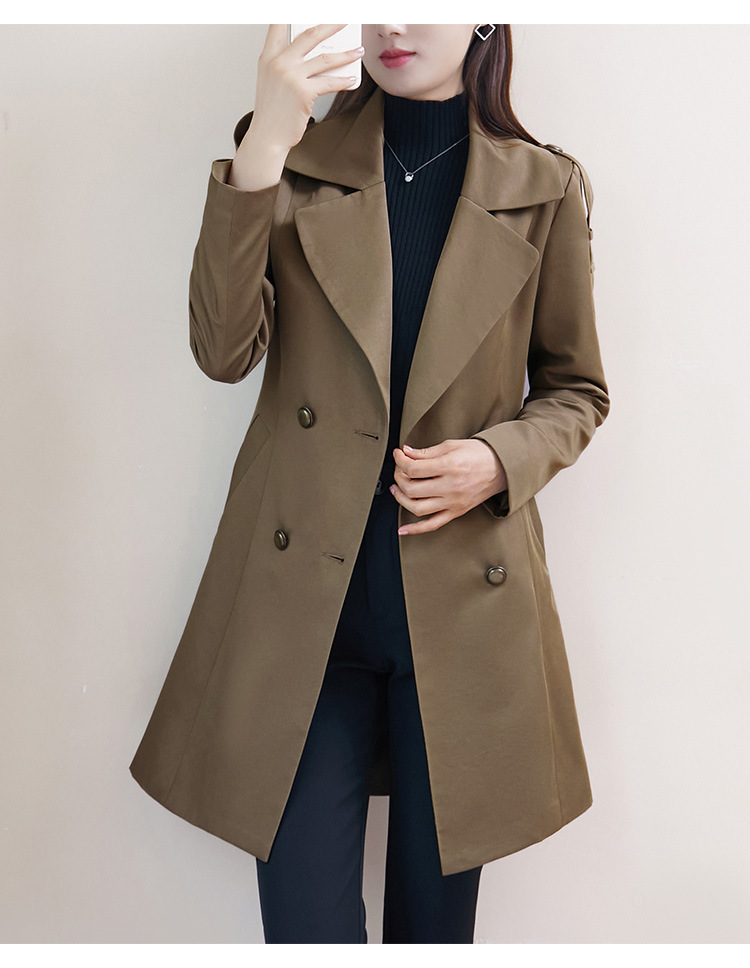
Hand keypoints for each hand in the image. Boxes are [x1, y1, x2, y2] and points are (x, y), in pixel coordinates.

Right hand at [249, 24, 364, 153]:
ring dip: (346, 55)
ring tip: (358, 51)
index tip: (304, 8)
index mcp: (268, 56)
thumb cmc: (272, 111)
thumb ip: (285, 63)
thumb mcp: (272, 80)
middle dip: (332, 25)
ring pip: (325, 59)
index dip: (292, 13)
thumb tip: (313, 55)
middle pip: (310, 34)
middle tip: (345, 20)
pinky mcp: (303, 92)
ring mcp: (291, 76)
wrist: (267, 137)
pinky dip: (344, 81)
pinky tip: (352, 80)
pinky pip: (330, 82)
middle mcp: (279, 62)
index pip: (279, 25)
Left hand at [390, 439, 507, 535]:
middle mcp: (450, 487)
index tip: (398, 455)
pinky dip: (415, 529)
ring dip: (401, 499)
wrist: (501, 468)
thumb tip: (406, 453)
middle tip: (399, 469)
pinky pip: (432, 525)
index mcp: (449, 467)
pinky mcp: (456, 512)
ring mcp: (452, 502)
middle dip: (399, 477)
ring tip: (397, 489)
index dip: (400, 461)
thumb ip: (427, 452)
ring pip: (417, 508)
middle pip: (412, 488)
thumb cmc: (479, 455)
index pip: (413, 469)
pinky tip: (403, 529)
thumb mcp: (452, 445)